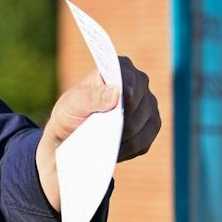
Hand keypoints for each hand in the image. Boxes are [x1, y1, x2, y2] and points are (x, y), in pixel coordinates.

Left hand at [42, 56, 160, 161]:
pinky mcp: (149, 129)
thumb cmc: (72, 111)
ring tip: (106, 144)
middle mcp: (140, 86)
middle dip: (123, 120)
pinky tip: (113, 151)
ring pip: (145, 126)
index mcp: (122, 69)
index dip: (128, 89)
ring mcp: (148, 108)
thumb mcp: (74, 102)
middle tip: (104, 131)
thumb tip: (117, 92)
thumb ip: (92, 96)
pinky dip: (128, 149)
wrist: (72, 133)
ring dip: (126, 137)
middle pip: (140, 105)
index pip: (129, 77)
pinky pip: (144, 143)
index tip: (124, 99)